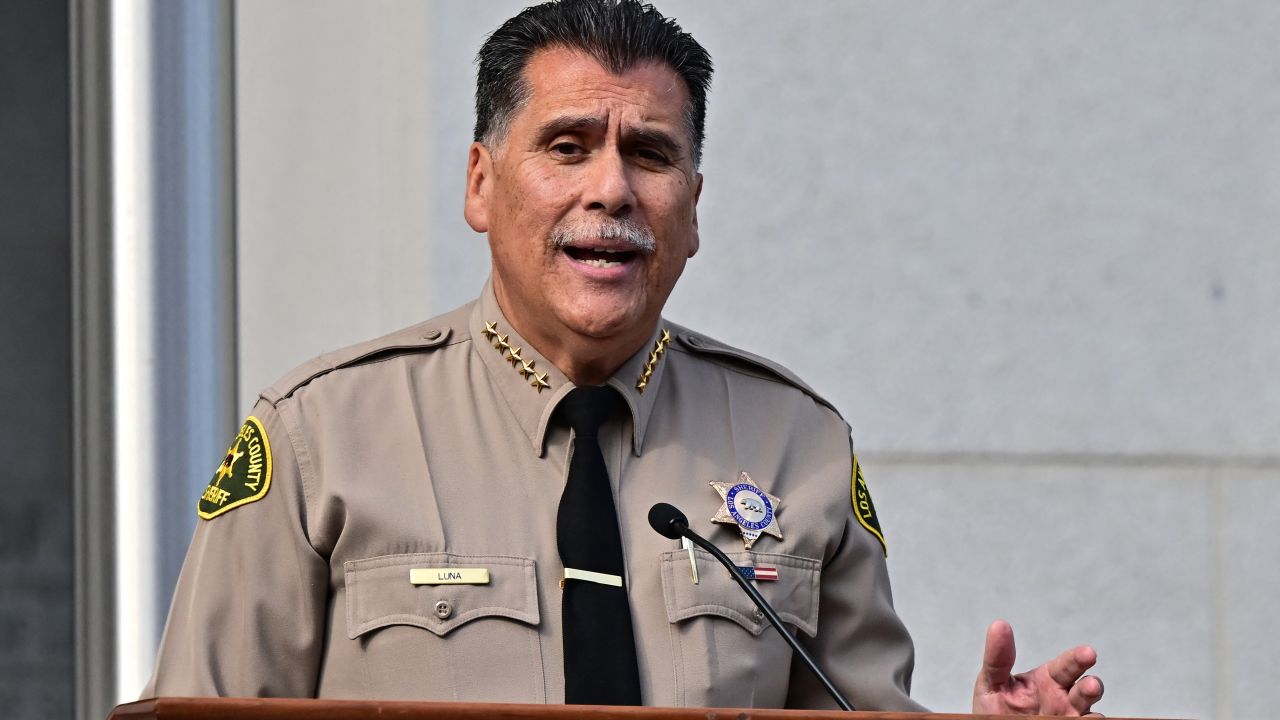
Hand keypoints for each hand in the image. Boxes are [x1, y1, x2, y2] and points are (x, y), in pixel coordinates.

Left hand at [972, 619, 1103, 715]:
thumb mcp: (992, 682)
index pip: (1068, 664)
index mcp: (1048, 679)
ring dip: (1092, 715)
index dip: (1079, 658)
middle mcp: (1064, 699)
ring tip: (1088, 716)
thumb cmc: (995, 708)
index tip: (1088, 653)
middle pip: (1086, 689)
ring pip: (1090, 715)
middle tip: (1090, 685)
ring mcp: (1068, 718)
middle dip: (1092, 686)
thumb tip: (1000, 625)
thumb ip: (997, 658)